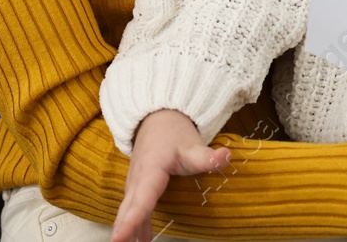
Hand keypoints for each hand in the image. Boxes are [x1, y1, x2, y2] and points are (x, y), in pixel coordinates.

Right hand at [111, 109, 231, 241]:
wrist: (158, 118)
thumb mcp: (192, 145)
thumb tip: (226, 156)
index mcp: (150, 171)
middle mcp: (137, 180)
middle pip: (129, 209)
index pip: (142, 200)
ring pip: (127, 210)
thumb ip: (208, 157)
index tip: (120, 238)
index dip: (131, 221)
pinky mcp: (137, 187)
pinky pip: (132, 208)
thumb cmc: (173, 132)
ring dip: (125, 229)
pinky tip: (139, 240)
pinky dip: (131, 224)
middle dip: (123, 229)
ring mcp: (134, 184)